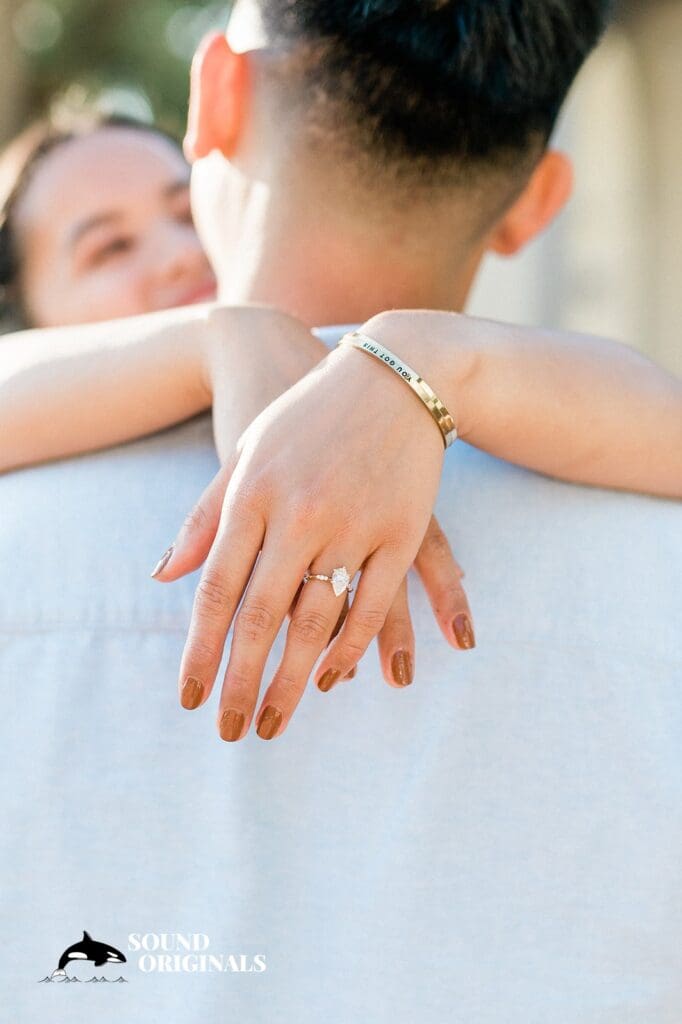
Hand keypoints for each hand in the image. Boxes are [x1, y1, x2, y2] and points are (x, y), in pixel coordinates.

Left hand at [152, 313, 474, 740]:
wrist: (390, 373)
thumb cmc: (304, 413)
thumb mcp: (246, 452)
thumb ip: (206, 514)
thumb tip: (164, 576)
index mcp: (251, 494)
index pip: (215, 590)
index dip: (199, 651)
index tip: (188, 698)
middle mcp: (298, 513)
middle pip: (263, 617)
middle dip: (243, 682)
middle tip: (230, 731)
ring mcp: (354, 523)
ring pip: (319, 621)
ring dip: (295, 681)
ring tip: (276, 722)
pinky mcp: (403, 531)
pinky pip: (377, 603)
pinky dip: (357, 647)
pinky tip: (337, 679)